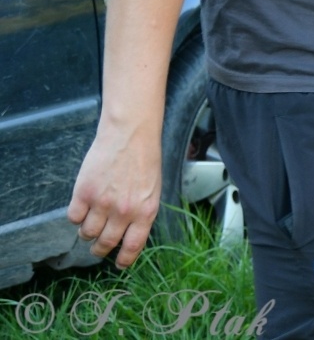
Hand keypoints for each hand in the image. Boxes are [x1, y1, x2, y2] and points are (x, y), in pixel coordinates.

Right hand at [67, 121, 162, 267]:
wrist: (130, 134)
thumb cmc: (145, 159)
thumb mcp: (153, 190)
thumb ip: (141, 213)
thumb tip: (129, 235)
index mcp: (146, 211)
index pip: (133, 247)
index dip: (124, 260)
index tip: (119, 265)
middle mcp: (123, 211)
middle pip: (105, 244)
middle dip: (100, 249)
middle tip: (98, 247)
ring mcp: (102, 203)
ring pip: (87, 233)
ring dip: (87, 232)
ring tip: (91, 222)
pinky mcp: (83, 193)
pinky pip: (73, 217)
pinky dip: (76, 216)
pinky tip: (83, 207)